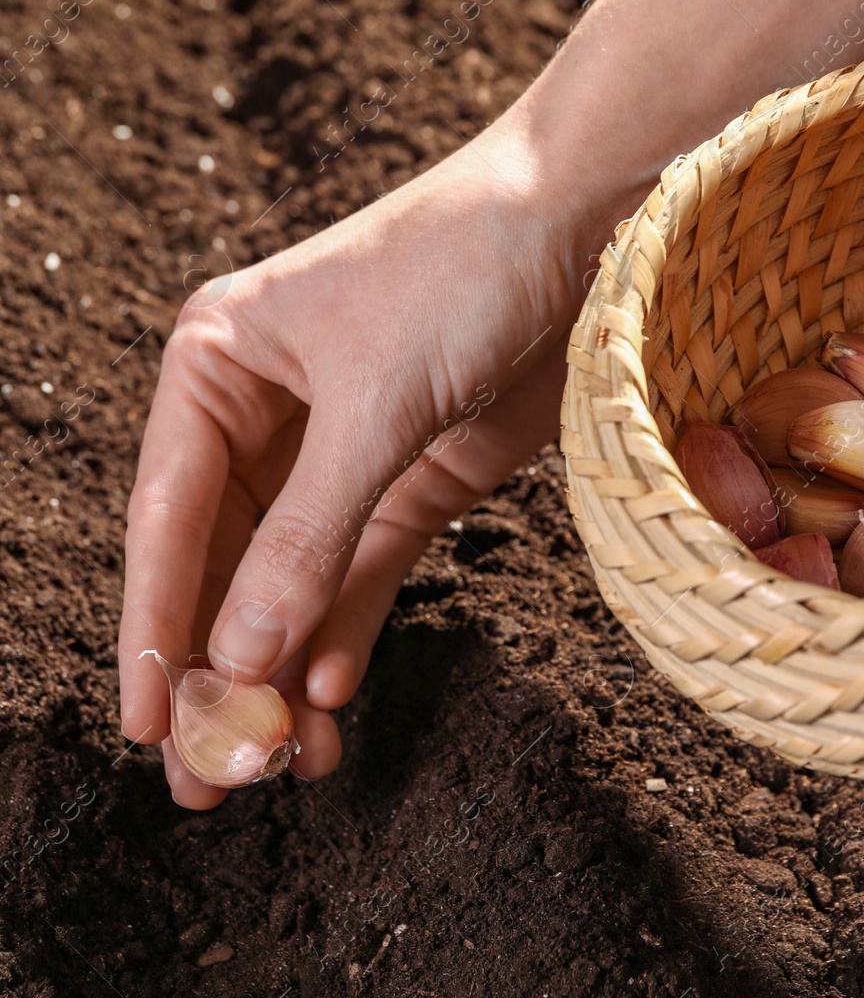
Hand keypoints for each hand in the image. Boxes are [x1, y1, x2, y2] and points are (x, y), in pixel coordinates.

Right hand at [117, 116, 598, 807]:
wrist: (580, 221)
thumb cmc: (458, 271)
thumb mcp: (374, 405)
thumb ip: (307, 536)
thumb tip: (243, 657)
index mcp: (218, 367)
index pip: (169, 519)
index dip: (157, 627)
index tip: (149, 724)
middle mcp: (268, 414)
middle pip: (227, 563)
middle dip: (222, 669)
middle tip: (213, 776)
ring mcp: (346, 451)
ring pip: (296, 581)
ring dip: (287, 668)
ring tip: (281, 763)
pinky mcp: (418, 476)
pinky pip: (365, 571)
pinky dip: (349, 632)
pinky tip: (330, 697)